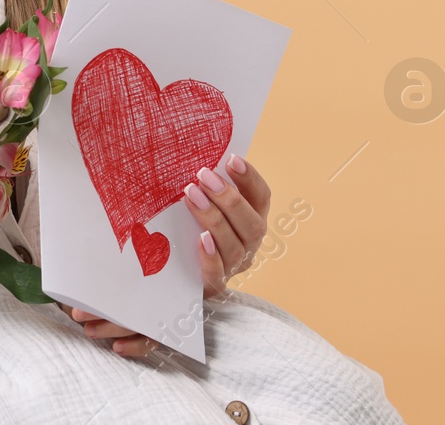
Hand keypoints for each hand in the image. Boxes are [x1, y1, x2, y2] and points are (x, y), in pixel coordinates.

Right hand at [60, 152, 271, 357]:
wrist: (202, 231)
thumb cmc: (170, 266)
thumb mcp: (154, 288)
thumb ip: (137, 319)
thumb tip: (103, 336)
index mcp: (211, 283)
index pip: (217, 278)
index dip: (213, 262)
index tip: (199, 242)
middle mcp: (236, 263)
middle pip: (237, 246)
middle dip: (215, 217)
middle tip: (190, 191)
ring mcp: (250, 238)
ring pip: (252, 226)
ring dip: (229, 198)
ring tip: (203, 174)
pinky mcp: (257, 211)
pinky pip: (262, 197)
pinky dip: (250, 179)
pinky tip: (230, 160)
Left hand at [183, 151, 270, 297]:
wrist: (184, 274)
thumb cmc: (194, 228)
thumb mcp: (205, 205)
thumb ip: (207, 188)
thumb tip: (195, 159)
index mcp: (251, 219)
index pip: (261, 198)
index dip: (250, 179)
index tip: (232, 160)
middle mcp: (249, 243)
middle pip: (251, 224)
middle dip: (228, 198)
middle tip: (203, 176)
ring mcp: (234, 265)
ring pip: (234, 246)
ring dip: (213, 218)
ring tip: (191, 196)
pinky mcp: (214, 284)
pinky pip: (217, 273)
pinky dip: (210, 256)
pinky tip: (200, 239)